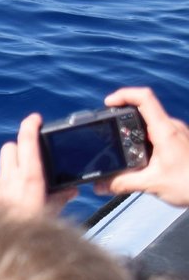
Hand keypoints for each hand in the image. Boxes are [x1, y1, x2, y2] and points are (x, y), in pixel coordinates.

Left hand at [0, 113, 75, 218]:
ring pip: (3, 166)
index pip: (26, 143)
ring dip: (15, 168)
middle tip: (34, 156)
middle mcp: (8, 179)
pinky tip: (17, 198)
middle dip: (20, 147)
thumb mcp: (51, 214)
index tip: (35, 118)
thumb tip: (71, 189)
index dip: (30, 127)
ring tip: (30, 182)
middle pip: (9, 148)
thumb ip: (60, 198)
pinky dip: (8, 185)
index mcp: (28, 179)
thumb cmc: (29, 230)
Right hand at [96, 87, 188, 205]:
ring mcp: (178, 134)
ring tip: (126, 153)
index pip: (144, 98)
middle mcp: (173, 127)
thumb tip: (100, 185)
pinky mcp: (180, 143)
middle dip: (123, 121)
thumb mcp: (151, 184)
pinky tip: (143, 162)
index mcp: (165, 131)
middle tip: (111, 135)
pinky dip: (145, 144)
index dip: (124, 95)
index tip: (108, 103)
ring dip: (135, 135)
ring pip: (150, 125)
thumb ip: (122, 183)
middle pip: (143, 111)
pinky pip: (158, 135)